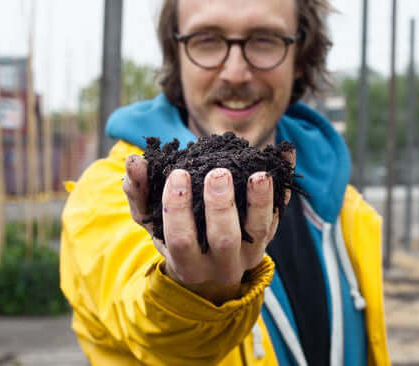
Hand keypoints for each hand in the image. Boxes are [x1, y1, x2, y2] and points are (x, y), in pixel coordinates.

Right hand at [122, 150, 294, 304]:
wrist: (211, 264)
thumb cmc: (175, 235)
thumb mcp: (151, 221)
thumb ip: (139, 192)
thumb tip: (133, 161)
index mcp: (188, 263)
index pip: (182, 240)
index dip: (179, 210)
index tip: (178, 175)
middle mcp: (222, 264)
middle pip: (224, 240)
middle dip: (221, 206)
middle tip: (218, 174)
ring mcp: (251, 251)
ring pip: (260, 230)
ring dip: (261, 201)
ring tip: (258, 174)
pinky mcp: (270, 234)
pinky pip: (283, 210)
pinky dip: (285, 183)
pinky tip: (286, 154)